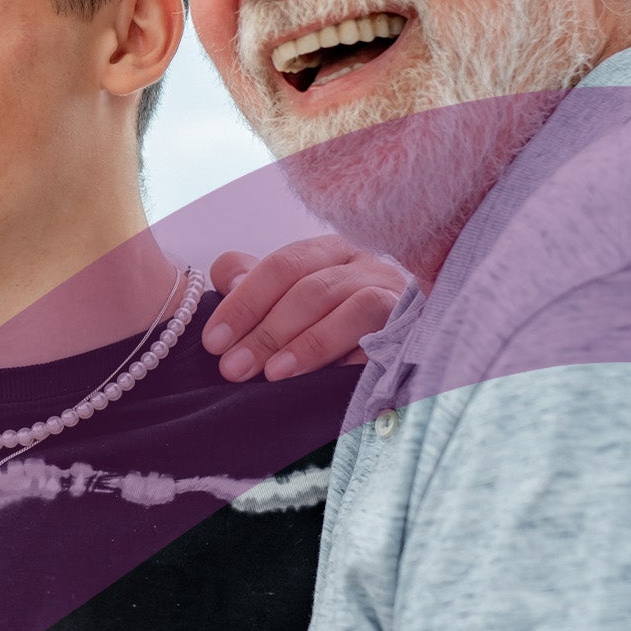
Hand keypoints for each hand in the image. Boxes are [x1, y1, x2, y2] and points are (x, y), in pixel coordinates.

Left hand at [202, 235, 409, 380]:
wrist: (412, 345)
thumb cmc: (334, 320)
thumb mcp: (288, 294)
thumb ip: (251, 280)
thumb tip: (229, 283)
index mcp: (329, 252)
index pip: (281, 266)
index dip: (244, 303)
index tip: (213, 341)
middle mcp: (365, 265)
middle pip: (311, 289)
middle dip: (266, 332)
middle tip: (234, 369)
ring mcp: (396, 294)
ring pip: (352, 309)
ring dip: (309, 344)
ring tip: (274, 375)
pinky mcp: (417, 327)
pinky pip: (389, 338)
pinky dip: (356, 357)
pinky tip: (330, 379)